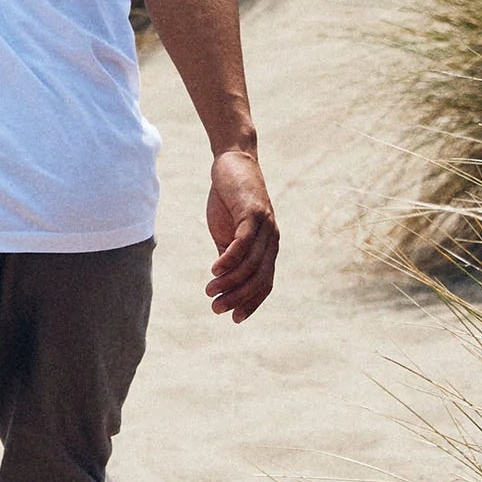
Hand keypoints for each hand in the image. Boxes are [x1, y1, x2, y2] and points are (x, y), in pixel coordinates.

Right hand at [204, 149, 277, 322]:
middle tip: (216, 308)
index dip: (251, 303)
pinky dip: (230, 260)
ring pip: (252, 264)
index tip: (234, 318)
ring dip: (230, 282)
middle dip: (239, 298)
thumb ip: (228, 255)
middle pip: (260, 278)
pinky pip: (244, 243)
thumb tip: (222, 280)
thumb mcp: (226, 232)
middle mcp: (272, 239)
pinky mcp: (254, 213)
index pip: (265, 283)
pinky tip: (215, 271)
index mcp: (268, 247)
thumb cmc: (228, 198)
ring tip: (210, 291)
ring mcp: (265, 226)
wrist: (231, 162)